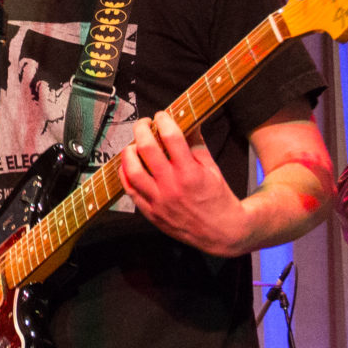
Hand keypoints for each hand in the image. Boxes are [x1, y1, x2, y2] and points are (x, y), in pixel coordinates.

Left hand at [117, 112, 250, 255]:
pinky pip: (130, 191)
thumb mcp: (212, 169)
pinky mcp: (151, 213)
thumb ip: (197, 145)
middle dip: (142, 129)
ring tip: (133, 145)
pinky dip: (126, 175)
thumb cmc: (218, 199)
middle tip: (144, 124)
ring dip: (129, 152)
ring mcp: (159, 201)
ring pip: (132, 170)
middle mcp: (172, 186)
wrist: (221, 232)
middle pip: (146, 149)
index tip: (161, 116)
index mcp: (190, 173)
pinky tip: (128, 166)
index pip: (171, 137)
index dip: (163, 120)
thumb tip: (189, 123)